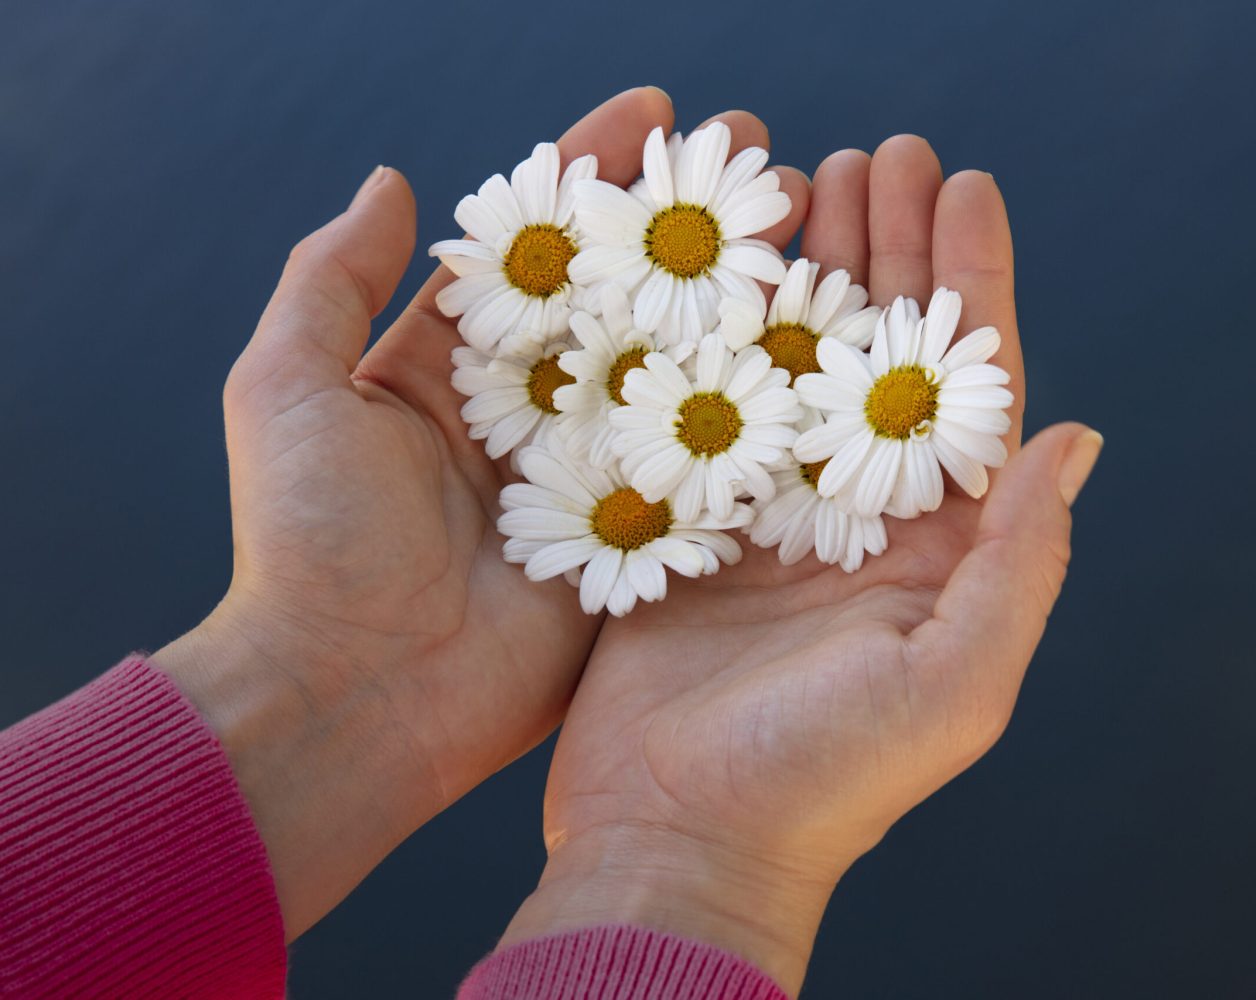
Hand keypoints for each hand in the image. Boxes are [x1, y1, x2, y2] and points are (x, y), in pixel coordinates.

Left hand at [151, 88, 808, 939]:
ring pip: (678, 374)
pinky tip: (817, 357)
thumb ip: (333, 280)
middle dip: (694, 229)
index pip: (536, 246)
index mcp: (451, 367)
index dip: (593, 173)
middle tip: (768, 168)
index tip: (660, 114)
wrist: (353, 696)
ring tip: (813, 242)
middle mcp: (529, 413)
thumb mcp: (287, 387)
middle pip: (625, 298)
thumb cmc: (309, 539)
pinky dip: (755, 419)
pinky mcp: (636, 542)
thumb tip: (392, 181)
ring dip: (742, 308)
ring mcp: (591, 477)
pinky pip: (703, 470)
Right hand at [498, 137, 1101, 993]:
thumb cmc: (825, 782)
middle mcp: (859, 516)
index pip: (966, 388)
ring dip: (804, 273)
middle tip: (874, 156)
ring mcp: (770, 513)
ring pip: (794, 364)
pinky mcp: (689, 521)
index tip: (961, 187)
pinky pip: (707, 405)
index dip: (969, 283)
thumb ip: (1019, 563)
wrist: (680, 839)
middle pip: (879, 354)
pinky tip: (714, 269)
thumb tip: (1073, 436)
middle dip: (885, 252)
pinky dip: (714, 333)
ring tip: (802, 182)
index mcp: (936, 545)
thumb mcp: (954, 682)